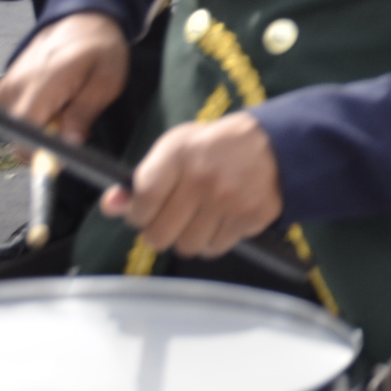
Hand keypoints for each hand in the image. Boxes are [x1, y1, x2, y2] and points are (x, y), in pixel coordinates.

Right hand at [0, 12, 128, 146]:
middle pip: (15, 134)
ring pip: (13, 126)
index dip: (39, 152)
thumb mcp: (106, 82)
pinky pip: (11, 114)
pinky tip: (52, 103)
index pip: (23, 134)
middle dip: (42, 140)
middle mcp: (16, 86)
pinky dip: (31, 116)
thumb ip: (84, 114)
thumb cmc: (100, 49)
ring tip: (64, 109)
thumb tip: (67, 145)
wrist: (83, 19)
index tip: (62, 153)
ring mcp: (6, 84)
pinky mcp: (5, 85)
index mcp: (42, 84)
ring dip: (38, 127)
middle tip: (70, 126)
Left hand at [100, 113, 282, 258]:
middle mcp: (203, 177)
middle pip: (159, 235)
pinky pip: (216, 248)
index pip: (142, 202)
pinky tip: (222, 219)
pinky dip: (215, 239)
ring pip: (187, 246)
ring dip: (189, 237)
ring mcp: (228, 199)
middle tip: (174, 216)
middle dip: (161, 231)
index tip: (148, 209)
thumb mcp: (177, 148)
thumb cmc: (217, 147)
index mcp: (179, 153)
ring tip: (201, 217)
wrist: (279, 143)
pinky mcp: (250, 216)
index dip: (139, 213)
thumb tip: (110, 205)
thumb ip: (141, 179)